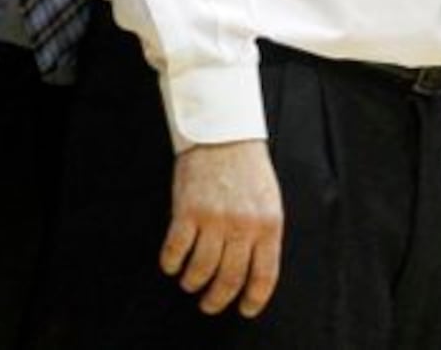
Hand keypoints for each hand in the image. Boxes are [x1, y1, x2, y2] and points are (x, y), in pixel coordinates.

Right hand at [163, 140, 282, 317]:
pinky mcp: (186, 211)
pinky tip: (172, 264)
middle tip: (209, 304)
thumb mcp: (268, 200)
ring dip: (192, 283)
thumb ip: (264, 234)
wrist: (222, 131)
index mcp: (268, 224)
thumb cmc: (247, 167)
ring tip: (190, 282)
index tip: (244, 309)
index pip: (264, 276)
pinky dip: (171, 264)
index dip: (253, 300)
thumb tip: (254, 272)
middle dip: (217, 299)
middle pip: (229, 280)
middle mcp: (242, 226)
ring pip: (200, 271)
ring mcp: (213, 219)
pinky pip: (175, 252)